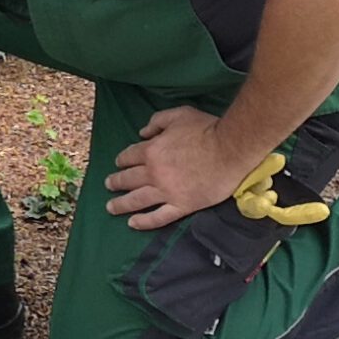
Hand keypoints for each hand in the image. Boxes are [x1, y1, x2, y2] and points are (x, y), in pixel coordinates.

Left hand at [104, 106, 249, 231]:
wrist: (230, 150)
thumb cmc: (206, 129)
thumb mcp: (179, 115)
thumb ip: (158, 121)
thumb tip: (142, 132)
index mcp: (151, 151)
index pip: (129, 157)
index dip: (122, 160)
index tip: (119, 163)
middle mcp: (154, 173)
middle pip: (128, 179)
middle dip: (116, 182)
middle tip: (108, 185)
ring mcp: (167, 192)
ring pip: (137, 200)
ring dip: (121, 204)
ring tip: (111, 207)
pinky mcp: (182, 206)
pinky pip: (158, 217)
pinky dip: (144, 222)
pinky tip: (133, 223)